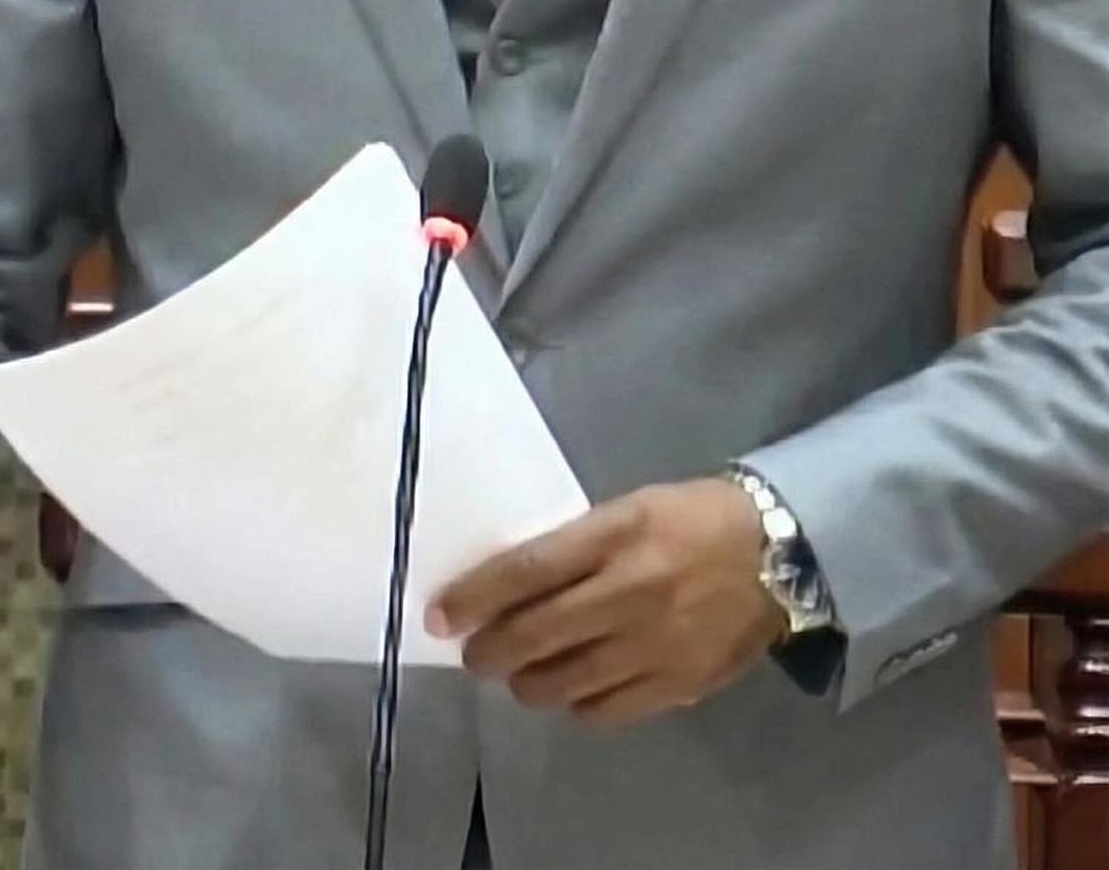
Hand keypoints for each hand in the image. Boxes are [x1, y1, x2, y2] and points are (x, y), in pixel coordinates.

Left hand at [426, 477, 783, 731]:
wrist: (780, 555)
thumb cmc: (694, 518)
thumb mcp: (631, 508)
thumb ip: (577, 545)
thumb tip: (515, 583)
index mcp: (617, 534)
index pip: (528, 570)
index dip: (476, 596)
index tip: (440, 613)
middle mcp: (630, 591)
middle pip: (534, 634)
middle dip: (487, 651)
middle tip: (471, 653)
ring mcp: (653, 644)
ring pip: (561, 682)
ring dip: (526, 682)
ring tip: (520, 673)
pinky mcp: (677, 685)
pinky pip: (604, 712)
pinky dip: (576, 705)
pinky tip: (572, 690)